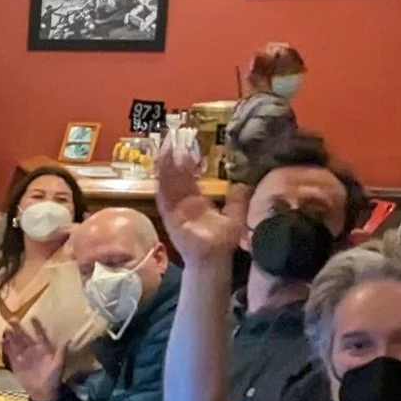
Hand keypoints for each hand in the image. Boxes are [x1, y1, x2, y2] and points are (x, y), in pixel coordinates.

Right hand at [0, 319, 62, 400]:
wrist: (43, 392)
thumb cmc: (53, 378)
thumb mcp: (59, 365)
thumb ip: (62, 352)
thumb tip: (68, 340)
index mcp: (43, 348)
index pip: (39, 335)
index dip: (36, 327)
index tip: (32, 318)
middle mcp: (32, 350)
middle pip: (24, 336)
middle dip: (18, 328)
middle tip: (12, 319)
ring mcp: (23, 356)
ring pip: (16, 343)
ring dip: (11, 336)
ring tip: (6, 328)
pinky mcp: (16, 363)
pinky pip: (9, 353)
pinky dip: (5, 347)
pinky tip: (1, 341)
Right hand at [157, 142, 242, 263]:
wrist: (213, 258)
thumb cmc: (222, 242)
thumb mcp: (234, 216)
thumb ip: (236, 201)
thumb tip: (242, 184)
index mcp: (196, 203)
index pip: (189, 179)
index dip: (186, 164)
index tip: (185, 148)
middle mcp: (183, 205)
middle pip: (175, 179)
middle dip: (172, 161)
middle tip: (170, 141)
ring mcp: (175, 211)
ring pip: (168, 185)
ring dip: (165, 169)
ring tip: (164, 150)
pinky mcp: (171, 218)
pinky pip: (163, 200)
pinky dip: (160, 186)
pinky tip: (158, 173)